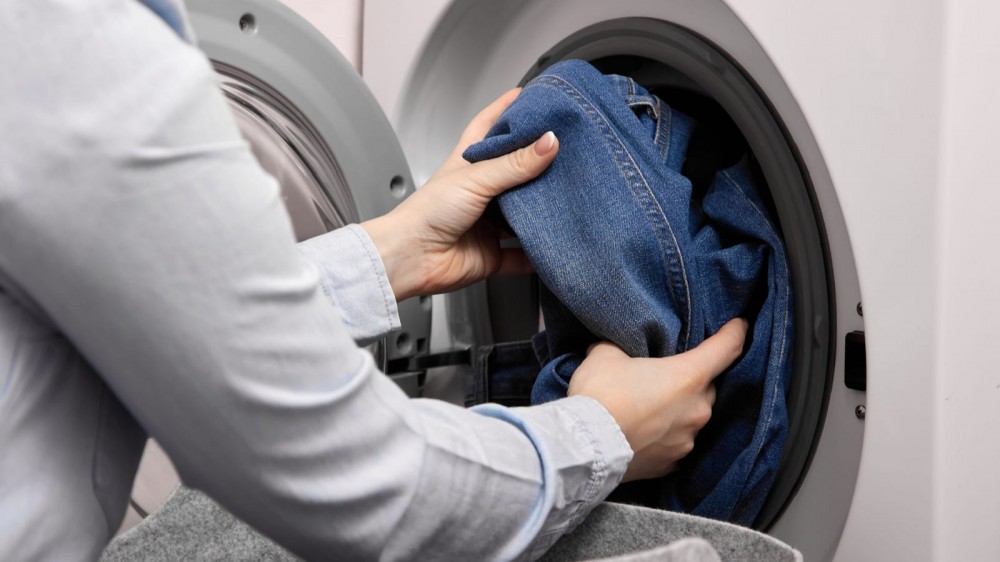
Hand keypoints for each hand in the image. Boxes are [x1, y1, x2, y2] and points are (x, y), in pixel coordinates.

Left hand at [362, 89, 558, 300]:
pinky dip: (538, 253)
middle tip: (566, 151)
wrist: (412, 257)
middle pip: (515, 171)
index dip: (507, 109)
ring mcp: (487, 223)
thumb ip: (515, 163)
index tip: (531, 96)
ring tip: (568, 198)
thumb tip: (548, 142)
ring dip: (542, 210)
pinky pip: (522, 255)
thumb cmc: (426, 213)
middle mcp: (479, 191)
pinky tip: (554, 246)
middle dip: (538, 163)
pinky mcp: (492, 253)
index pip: (489, 126)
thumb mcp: (475, 178)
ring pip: (523, 214)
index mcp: (468, 163)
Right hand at [568, 318, 747, 481]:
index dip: (735, 333)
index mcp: (688, 376)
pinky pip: (674, 445)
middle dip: (690, 381)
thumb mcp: (605, 354)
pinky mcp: (670, 465)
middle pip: (706, 387)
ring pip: (691, 418)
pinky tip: (643, 434)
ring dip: (675, 411)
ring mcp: (686, 441)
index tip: (739, 326)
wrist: (584, 447)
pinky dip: (663, 438)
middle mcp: (696, 410)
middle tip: (663, 376)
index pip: (726, 349)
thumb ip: (619, 347)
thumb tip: (614, 350)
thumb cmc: (600, 396)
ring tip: (646, 408)